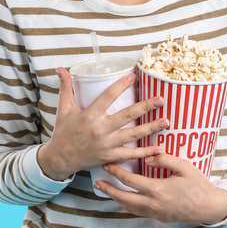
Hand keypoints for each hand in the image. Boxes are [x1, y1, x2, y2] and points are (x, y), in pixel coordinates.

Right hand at [37, 68, 169, 180]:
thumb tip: (60, 69)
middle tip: (161, 99)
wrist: (60, 159)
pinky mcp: (110, 156)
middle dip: (145, 107)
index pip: (108, 97)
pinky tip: (159, 147)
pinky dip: (145, 152)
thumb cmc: (63, 132)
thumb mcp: (63, 109)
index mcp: (89, 115)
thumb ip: (65, 88)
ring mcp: (107, 144)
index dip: (121, 86)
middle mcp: (100, 129)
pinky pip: (130, 155)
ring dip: (150, 128)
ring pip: (133, 135)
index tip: (134, 77)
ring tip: (166, 121)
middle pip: (127, 115)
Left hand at [94, 152, 226, 224]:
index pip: (129, 180)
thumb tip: (147, 156)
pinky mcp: (159, 218)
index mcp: (157, 189)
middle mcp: (153, 204)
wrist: (209, 207)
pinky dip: (127, 205)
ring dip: (116, 199)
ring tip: (106, 191)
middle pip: (123, 198)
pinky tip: (124, 199)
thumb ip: (163, 159)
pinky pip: (138, 212)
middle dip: (108, 189)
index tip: (107, 165)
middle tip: (97, 183)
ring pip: (129, 208)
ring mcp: (155, 213)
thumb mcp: (183, 166)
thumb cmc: (198, 184)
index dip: (116, 172)